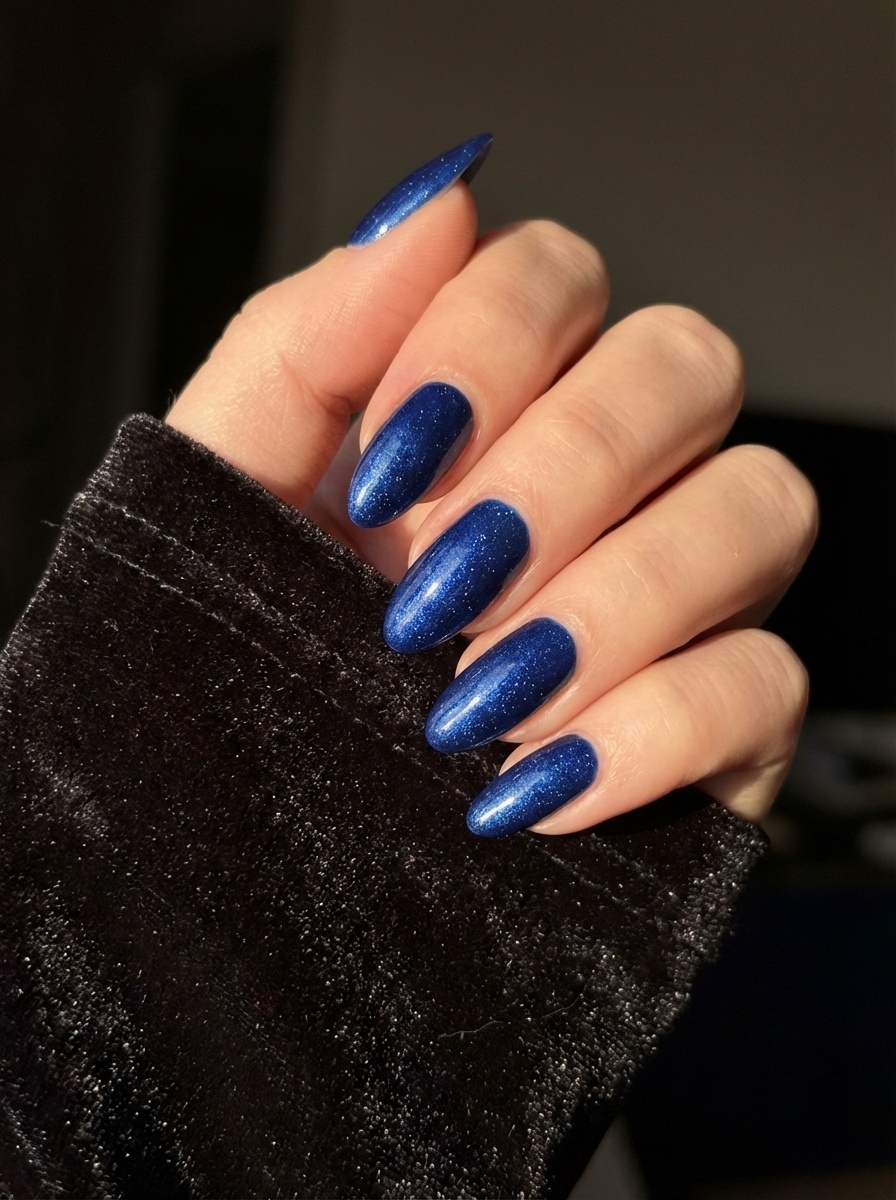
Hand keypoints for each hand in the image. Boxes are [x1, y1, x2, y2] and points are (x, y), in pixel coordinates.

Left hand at [167, 137, 816, 837]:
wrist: (259, 868)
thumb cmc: (242, 665)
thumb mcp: (226, 501)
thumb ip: (305, 344)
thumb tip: (433, 200)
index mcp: (488, 408)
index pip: (555, 274)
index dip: (485, 345)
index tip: (383, 474)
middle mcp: (606, 478)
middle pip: (687, 362)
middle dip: (566, 467)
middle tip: (438, 592)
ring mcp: (681, 596)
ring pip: (764, 504)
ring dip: (617, 599)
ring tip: (477, 703)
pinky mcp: (722, 725)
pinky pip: (771, 680)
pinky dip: (655, 729)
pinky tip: (533, 792)